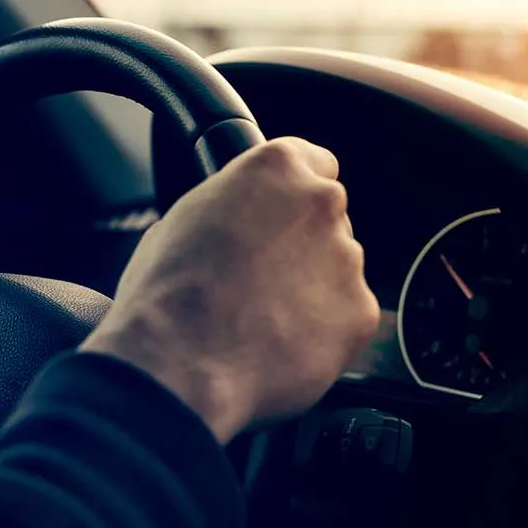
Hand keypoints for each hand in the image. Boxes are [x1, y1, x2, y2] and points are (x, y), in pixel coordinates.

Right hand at [81, 137, 379, 442]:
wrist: (178, 364)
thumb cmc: (167, 294)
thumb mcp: (184, 218)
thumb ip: (231, 206)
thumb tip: (237, 222)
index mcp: (276, 168)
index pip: (314, 163)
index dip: (293, 196)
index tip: (282, 217)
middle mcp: (321, 203)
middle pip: (328, 219)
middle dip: (303, 245)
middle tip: (262, 278)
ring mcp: (347, 258)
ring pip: (339, 270)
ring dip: (313, 289)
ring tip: (263, 318)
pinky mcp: (360, 312)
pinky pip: (347, 318)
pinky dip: (323, 332)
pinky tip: (280, 343)